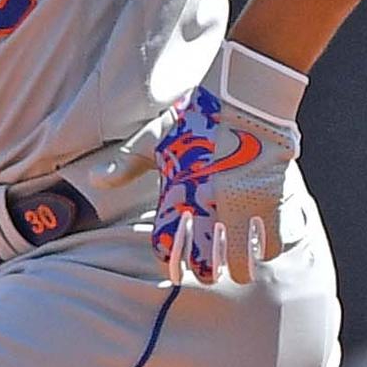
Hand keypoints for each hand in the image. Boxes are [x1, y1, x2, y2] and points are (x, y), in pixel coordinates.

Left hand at [148, 40, 305, 285]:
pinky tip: (262, 245)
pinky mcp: (272, 200)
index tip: (178, 261)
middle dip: (207, 272)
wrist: (244, 95)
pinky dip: (266, 250)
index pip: (166, 248)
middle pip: (205, 266)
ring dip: (239, 268)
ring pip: (240, 263)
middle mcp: (207, 206)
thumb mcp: (155, 138)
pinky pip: (271, 244)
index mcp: (177, 195)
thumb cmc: (197, 115)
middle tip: (212, 269)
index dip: (171, 260)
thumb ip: (126, 166)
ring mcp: (241, 206)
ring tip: (240, 267)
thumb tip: (93, 181)